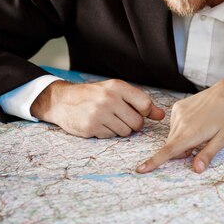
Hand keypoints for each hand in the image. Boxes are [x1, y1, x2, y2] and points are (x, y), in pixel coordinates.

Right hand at [30, 79, 164, 137]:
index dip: (146, 112)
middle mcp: (109, 99)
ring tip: (108, 120)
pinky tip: (98, 124)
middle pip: (137, 122)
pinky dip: (107, 133)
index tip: (139, 112)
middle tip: (121, 118)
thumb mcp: (115, 91)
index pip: (145, 104)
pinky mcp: (92, 127)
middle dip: (133, 124)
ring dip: (120, 129)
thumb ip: (138, 102)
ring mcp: (100, 114)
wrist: (63, 101)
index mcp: (117, 87)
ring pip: (126, 132)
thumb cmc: (93, 95)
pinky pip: (111, 136)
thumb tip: (161, 115)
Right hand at [137, 80, 223, 173]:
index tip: (140, 169)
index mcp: (191, 133)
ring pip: (172, 136)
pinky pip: (174, 125)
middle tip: (199, 146)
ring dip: (181, 139)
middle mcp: (181, 122)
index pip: (168, 151)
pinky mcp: (177, 107)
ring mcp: (178, 113)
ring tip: (200, 131)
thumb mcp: (222, 139)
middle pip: (171, 146)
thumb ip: (207, 155)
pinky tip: (196, 121)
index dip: (153, 162)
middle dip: (181, 151)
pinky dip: (182, 129)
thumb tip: (196, 170)